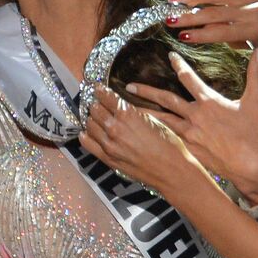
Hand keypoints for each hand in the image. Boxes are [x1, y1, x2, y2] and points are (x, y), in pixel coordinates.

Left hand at [80, 87, 197, 197]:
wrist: (171, 169)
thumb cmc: (168, 144)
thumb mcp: (154, 120)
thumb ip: (134, 112)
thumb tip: (122, 107)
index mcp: (127, 115)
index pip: (106, 97)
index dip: (101, 91)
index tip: (98, 89)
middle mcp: (115, 128)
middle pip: (95, 110)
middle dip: (95, 104)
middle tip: (96, 102)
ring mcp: (109, 144)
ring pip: (90, 125)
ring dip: (91, 119)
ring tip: (93, 116)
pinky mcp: (108, 158)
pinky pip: (88, 144)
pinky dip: (85, 136)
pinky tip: (86, 132)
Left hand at [124, 49, 257, 203]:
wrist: (252, 168)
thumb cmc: (256, 136)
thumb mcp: (256, 102)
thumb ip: (255, 74)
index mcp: (209, 102)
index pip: (189, 78)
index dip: (179, 65)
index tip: (170, 56)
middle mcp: (195, 117)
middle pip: (166, 100)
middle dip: (147, 92)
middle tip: (129, 86)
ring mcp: (189, 136)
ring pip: (161, 121)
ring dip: (144, 114)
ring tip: (127, 110)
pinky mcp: (188, 151)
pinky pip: (167, 139)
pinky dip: (154, 134)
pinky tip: (143, 134)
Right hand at [164, 0, 257, 46]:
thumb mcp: (247, 42)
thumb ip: (226, 36)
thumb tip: (200, 29)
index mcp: (253, 29)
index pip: (221, 32)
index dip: (200, 34)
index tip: (182, 36)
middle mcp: (252, 10)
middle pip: (215, 12)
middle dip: (190, 16)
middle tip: (170, 19)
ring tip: (173, 0)